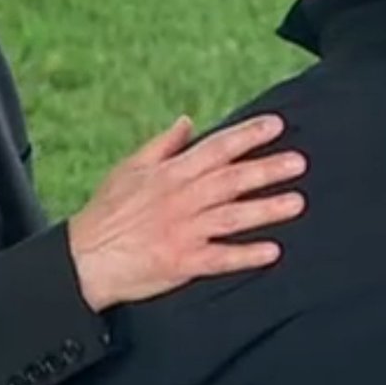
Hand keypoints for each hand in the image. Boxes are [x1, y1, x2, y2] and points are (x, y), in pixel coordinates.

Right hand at [67, 114, 306, 311]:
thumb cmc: (106, 210)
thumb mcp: (130, 168)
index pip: (216, 148)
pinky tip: (272, 251)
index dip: (247, 135)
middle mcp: (182, 200)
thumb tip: (188, 121)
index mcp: (170, 174)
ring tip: (297, 202)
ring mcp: (184, 232)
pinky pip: (221, 258)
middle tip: (300, 162)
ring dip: (266, 210)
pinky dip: (246, 255)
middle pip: (231, 181)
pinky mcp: (184, 263)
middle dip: (267, 170)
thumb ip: (163, 144)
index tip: (276, 125)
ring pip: (232, 217)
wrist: (85, 257)